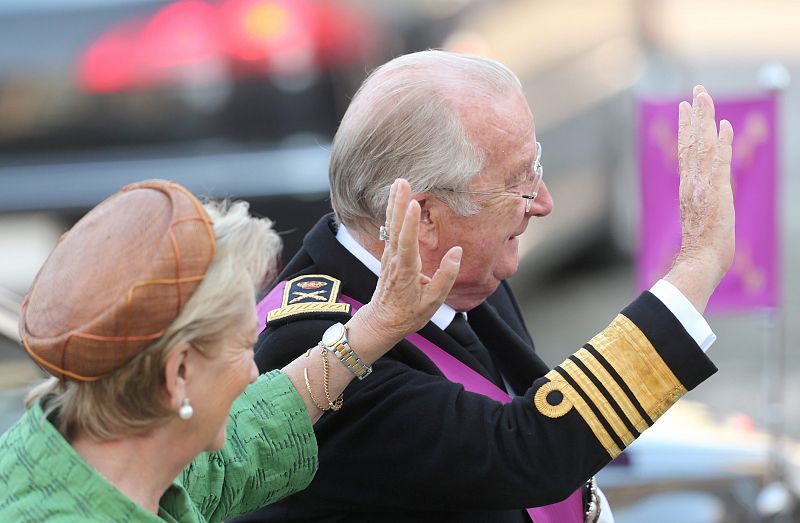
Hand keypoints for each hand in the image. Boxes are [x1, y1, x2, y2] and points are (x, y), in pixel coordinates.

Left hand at [349, 179, 461, 348]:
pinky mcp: (389, 254)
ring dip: (394, 203)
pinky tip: (395, 199)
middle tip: (402, 182)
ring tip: (398, 182)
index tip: (414, 203)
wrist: (383, 321)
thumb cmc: (409, 313)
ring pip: (391, 226)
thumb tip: (457, 251)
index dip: (410, 223)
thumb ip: (445, 276)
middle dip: (399, 204)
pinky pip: (390, 229)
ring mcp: (389, 256)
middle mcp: (395, 260)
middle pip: (396, 228)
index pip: (407, 243)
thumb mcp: (433, 302)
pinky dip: (393, 212)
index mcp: (406, 271)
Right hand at [666, 85, 734, 311]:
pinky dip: (721, 141)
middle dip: (694, 114)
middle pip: (691, 141)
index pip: (686, 151)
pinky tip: (723, 124)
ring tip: (703, 96)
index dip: (687, 128)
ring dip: (704, 119)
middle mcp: (691, 182)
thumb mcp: (698, 221)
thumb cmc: (700, 250)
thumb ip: (699, 205)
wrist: (699, 261)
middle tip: (696, 90)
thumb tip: (700, 201)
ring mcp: (702, 185)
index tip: (686, 107)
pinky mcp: (716, 191)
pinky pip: (719, 160)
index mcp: (687, 188)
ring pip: (701, 145)